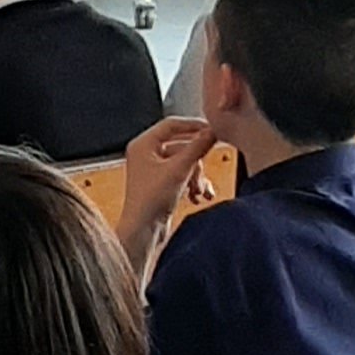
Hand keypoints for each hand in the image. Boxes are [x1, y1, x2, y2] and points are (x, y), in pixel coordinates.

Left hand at [116, 114, 220, 267]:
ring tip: (200, 190)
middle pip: (181, 146)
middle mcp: (146, 154)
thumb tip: (212, 132)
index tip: (211, 130)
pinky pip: (182, 175)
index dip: (193, 126)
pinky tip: (198, 196)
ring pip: (184, 162)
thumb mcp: (179, 170)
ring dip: (197, 176)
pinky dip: (192, 184)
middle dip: (197, 162)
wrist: (143, 230)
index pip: (171, 125)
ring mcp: (153, 169)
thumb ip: (197, 148)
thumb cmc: (150, 200)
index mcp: (143, 144)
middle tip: (204, 172)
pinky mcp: (160, 184)